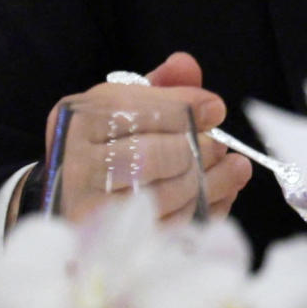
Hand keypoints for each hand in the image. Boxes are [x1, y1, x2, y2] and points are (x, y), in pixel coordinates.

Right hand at [42, 52, 251, 220]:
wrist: (75, 197)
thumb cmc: (109, 143)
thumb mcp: (124, 106)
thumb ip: (159, 86)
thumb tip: (185, 64)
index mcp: (77, 122)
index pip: (133, 110)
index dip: (185, 108)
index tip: (215, 109)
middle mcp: (76, 166)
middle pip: (150, 156)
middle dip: (198, 149)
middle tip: (219, 145)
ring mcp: (93, 211)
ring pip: (164, 195)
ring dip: (211, 180)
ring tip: (231, 167)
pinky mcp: (117, 242)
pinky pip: (172, 226)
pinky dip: (207, 208)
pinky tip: (223, 192)